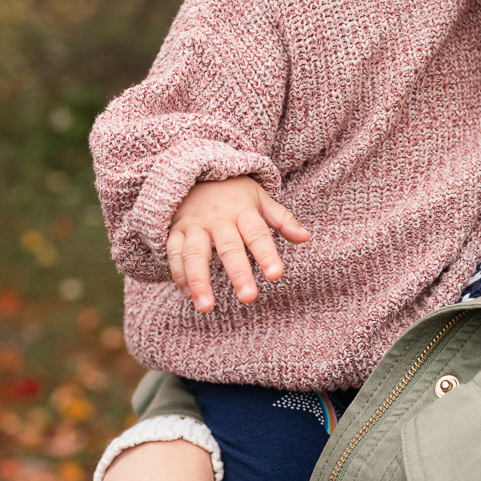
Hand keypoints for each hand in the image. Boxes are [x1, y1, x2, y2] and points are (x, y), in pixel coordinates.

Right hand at [167, 176, 310, 311]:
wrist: (195, 172)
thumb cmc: (233, 192)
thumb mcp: (259, 198)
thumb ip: (282, 219)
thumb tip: (306, 237)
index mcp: (242, 210)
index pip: (257, 234)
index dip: (267, 254)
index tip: (276, 275)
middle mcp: (218, 218)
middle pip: (228, 247)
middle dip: (238, 272)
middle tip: (249, 298)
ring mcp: (194, 224)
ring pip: (194, 253)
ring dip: (199, 280)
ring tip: (206, 308)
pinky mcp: (175, 230)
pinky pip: (174, 252)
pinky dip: (178, 273)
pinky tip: (187, 294)